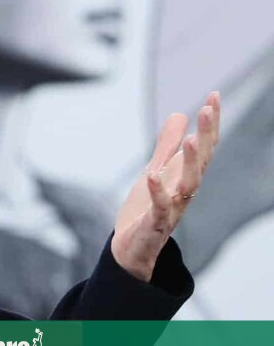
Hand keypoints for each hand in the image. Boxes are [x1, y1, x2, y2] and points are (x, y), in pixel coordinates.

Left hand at [111, 92, 220, 280]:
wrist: (131, 249)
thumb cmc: (146, 210)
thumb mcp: (155, 170)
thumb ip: (166, 146)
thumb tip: (179, 115)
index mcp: (184, 177)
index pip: (202, 147)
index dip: (210, 123)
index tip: (214, 95)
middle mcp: (184, 191)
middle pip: (201, 161)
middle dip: (205, 135)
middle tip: (208, 108)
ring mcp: (171, 208)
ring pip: (188, 185)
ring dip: (190, 162)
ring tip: (190, 139)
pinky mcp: (154, 224)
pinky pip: (159, 208)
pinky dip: (158, 193)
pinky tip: (153, 176)